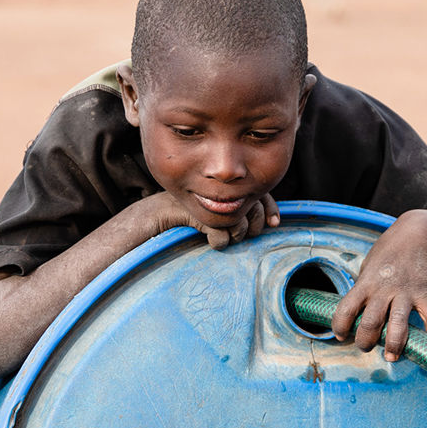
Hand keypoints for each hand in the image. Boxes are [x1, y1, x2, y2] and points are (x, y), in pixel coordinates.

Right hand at [143, 192, 279, 248]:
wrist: (153, 216)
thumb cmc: (187, 218)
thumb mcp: (216, 215)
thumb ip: (239, 213)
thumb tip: (267, 223)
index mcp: (225, 186)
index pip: (257, 192)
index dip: (268, 208)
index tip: (274, 223)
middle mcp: (217, 188)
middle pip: (252, 205)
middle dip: (252, 224)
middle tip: (245, 234)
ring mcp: (205, 198)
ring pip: (238, 220)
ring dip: (235, 234)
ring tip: (224, 236)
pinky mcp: (192, 212)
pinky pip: (218, 232)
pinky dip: (218, 241)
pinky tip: (209, 240)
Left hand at [331, 210, 426, 361]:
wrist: (417, 233)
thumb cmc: (388, 252)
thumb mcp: (368, 268)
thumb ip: (363, 290)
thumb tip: (356, 315)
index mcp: (364, 284)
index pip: (344, 310)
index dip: (340, 327)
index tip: (342, 336)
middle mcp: (382, 290)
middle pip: (369, 324)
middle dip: (365, 342)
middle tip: (367, 347)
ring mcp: (405, 292)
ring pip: (397, 326)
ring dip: (394, 345)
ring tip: (392, 356)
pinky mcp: (426, 293)